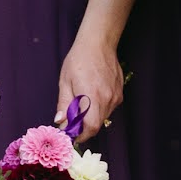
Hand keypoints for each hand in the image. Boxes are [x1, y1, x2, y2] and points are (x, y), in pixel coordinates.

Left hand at [57, 24, 125, 138]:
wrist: (98, 44)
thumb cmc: (79, 60)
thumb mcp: (65, 82)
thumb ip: (64, 104)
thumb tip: (60, 122)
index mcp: (92, 96)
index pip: (90, 127)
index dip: (81, 135)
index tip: (72, 135)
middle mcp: (107, 99)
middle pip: (96, 124)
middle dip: (84, 127)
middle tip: (72, 122)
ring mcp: (115, 96)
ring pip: (103, 116)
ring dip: (91, 117)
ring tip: (81, 103)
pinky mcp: (119, 93)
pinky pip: (108, 108)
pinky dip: (99, 108)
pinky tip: (92, 94)